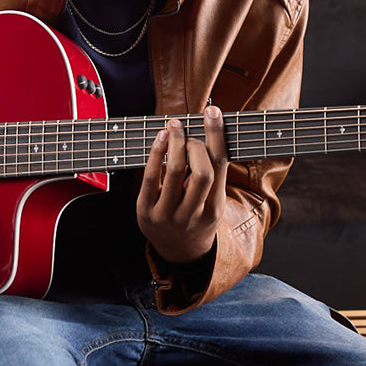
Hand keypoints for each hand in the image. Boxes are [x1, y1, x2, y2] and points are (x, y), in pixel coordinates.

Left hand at [136, 105, 227, 265]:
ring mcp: (168, 216)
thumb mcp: (213, 203)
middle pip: (201, 172)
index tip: (213, 113)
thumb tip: (206, 133)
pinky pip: (150, 177)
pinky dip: (156, 153)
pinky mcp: (146, 213)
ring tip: (175, 126)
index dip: (216, 136)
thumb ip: (213, 175)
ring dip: (175, 142)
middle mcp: (193, 215)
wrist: (179, 252)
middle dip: (195, 144)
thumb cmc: (198, 218)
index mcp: (215, 209)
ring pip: (174, 171)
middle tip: (190, 134)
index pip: (219, 167)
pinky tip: (161, 138)